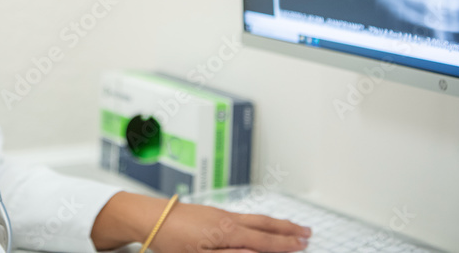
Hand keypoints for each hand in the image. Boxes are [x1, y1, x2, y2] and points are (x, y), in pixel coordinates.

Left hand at [149, 202, 310, 252]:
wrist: (150, 217)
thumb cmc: (170, 239)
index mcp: (227, 232)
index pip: (264, 241)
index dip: (285, 244)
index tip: (302, 245)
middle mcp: (228, 219)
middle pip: (265, 224)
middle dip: (288, 229)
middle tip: (307, 232)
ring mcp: (221, 213)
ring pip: (256, 218)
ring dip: (276, 223)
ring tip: (291, 226)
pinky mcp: (213, 212)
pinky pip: (245, 216)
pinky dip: (260, 220)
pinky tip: (260, 224)